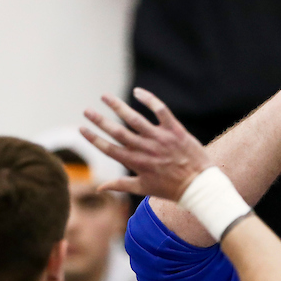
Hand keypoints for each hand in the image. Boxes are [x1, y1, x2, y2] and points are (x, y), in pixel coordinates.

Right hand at [80, 88, 212, 201]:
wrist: (199, 186)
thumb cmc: (171, 189)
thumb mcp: (144, 188)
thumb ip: (120, 185)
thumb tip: (98, 188)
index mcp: (136, 163)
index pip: (110, 149)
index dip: (94, 139)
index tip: (81, 128)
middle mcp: (145, 149)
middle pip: (118, 132)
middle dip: (100, 121)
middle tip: (86, 110)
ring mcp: (160, 138)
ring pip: (134, 119)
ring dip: (118, 106)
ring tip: (104, 96)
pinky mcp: (174, 130)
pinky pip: (161, 110)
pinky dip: (149, 99)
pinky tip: (137, 92)